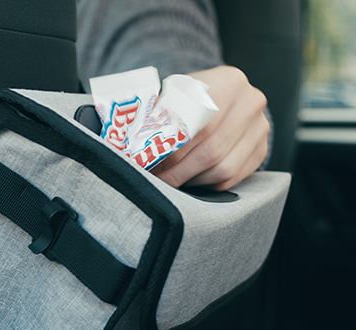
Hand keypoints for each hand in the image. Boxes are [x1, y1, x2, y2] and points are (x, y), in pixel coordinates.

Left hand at [150, 65, 269, 190]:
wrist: (220, 96)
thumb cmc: (190, 97)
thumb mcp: (176, 95)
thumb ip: (164, 117)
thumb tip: (142, 151)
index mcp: (229, 82)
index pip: (200, 126)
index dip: (174, 151)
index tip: (154, 165)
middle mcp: (251, 103)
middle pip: (212, 150)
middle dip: (180, 171)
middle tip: (159, 179)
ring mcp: (260, 128)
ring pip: (224, 169)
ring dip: (193, 180)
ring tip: (172, 179)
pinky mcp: (261, 150)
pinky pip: (232, 178)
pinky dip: (207, 183)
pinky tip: (191, 178)